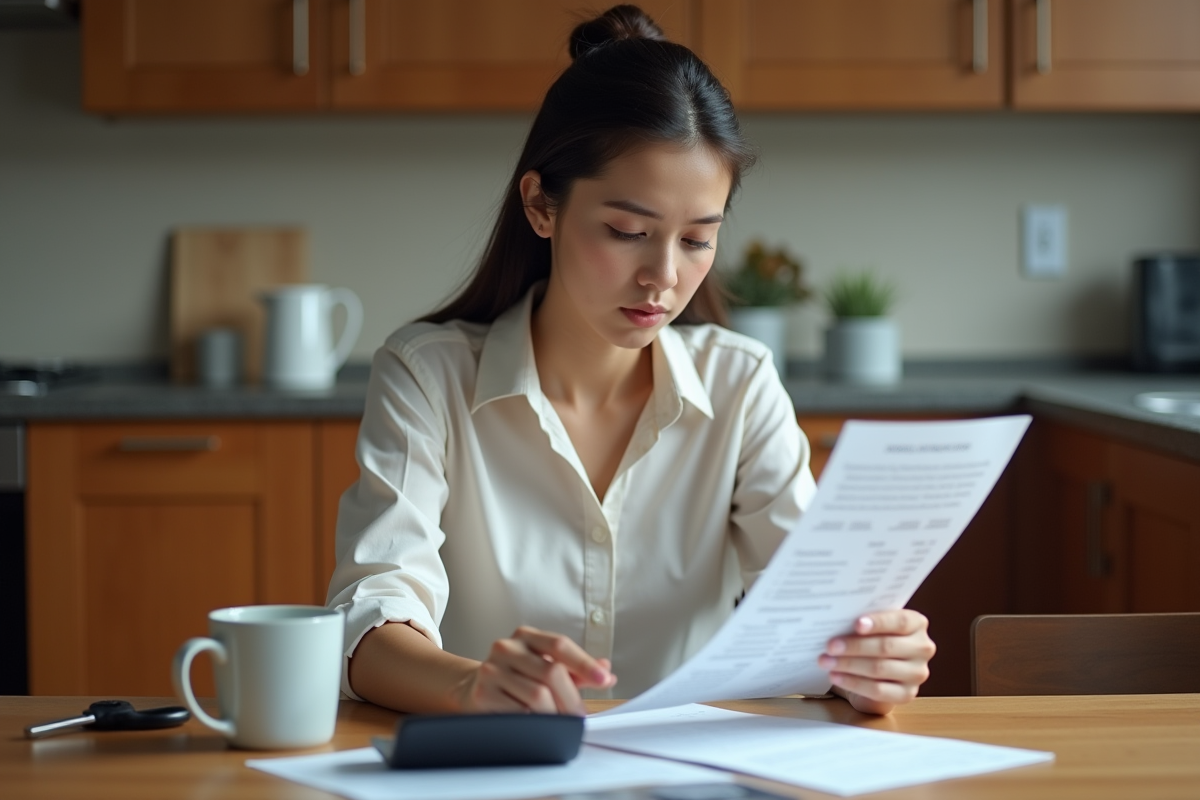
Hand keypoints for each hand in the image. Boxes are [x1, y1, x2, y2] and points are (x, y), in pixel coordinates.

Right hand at [453, 626, 616, 715]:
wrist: (472, 687)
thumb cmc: (516, 676)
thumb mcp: (544, 664)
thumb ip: (576, 668)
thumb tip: (606, 672)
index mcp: (526, 636)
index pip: (560, 645)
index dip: (584, 663)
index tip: (604, 680)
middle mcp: (507, 648)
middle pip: (551, 672)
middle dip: (572, 699)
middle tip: (580, 717)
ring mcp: (492, 670)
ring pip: (537, 696)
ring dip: (555, 715)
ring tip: (561, 724)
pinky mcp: (482, 694)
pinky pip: (518, 713)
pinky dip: (533, 722)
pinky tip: (537, 724)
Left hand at [818, 610, 934, 714]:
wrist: (878, 667)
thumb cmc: (872, 637)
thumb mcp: (873, 625)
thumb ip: (863, 621)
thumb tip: (836, 620)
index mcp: (917, 623)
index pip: (900, 621)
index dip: (878, 622)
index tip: (856, 624)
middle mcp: (922, 648)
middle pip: (886, 646)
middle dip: (855, 646)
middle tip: (830, 646)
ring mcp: (917, 673)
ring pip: (880, 668)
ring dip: (849, 665)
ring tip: (826, 661)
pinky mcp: (907, 694)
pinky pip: (878, 690)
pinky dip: (853, 683)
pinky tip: (836, 677)